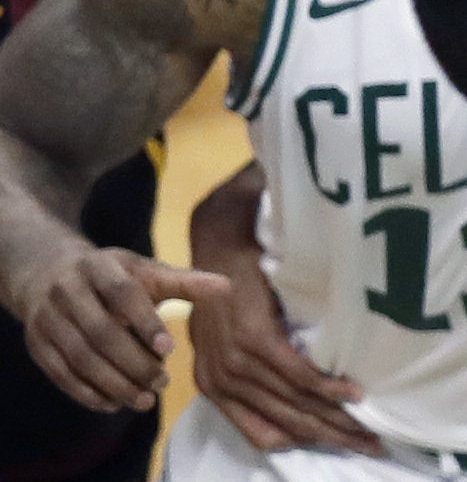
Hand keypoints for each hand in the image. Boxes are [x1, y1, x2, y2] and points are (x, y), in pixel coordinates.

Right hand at [18, 246, 226, 413]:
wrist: (50, 275)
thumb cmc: (113, 276)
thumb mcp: (145, 271)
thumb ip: (184, 282)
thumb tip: (227, 286)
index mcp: (99, 266)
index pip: (123, 294)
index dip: (145, 321)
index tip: (169, 348)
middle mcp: (68, 291)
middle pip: (101, 332)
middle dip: (133, 362)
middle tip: (163, 383)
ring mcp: (48, 319)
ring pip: (80, 358)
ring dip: (114, 383)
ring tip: (145, 399)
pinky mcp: (36, 344)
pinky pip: (60, 374)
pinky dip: (87, 393)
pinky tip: (113, 403)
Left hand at [189, 259, 379, 453]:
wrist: (220, 242)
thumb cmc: (229, 284)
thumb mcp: (227, 335)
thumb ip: (251, 368)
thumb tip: (292, 390)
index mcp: (216, 387)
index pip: (263, 434)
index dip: (304, 443)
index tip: (339, 447)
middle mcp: (223, 383)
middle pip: (287, 424)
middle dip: (332, 439)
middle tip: (372, 448)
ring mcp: (238, 363)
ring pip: (296, 404)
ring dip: (337, 421)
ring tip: (370, 431)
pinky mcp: (256, 340)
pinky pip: (299, 375)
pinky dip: (329, 389)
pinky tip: (354, 395)